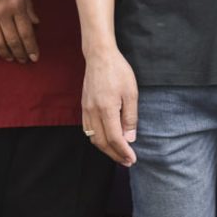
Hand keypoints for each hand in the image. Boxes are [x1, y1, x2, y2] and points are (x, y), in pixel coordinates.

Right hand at [0, 0, 38, 62]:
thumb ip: (28, 7)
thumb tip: (36, 23)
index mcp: (17, 5)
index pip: (26, 32)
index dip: (31, 47)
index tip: (34, 58)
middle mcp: (3, 11)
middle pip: (12, 40)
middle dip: (19, 53)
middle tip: (23, 60)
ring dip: (5, 53)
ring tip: (10, 58)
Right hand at [81, 46, 137, 166]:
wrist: (99, 55)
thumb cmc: (118, 71)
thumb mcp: (131, 93)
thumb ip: (130, 118)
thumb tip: (129, 139)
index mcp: (106, 109)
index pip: (115, 138)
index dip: (123, 151)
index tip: (132, 159)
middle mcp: (93, 111)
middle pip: (102, 142)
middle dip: (115, 155)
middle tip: (126, 161)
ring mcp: (86, 109)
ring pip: (93, 137)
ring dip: (105, 149)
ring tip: (118, 153)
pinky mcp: (84, 105)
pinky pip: (88, 129)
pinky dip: (97, 139)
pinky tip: (106, 140)